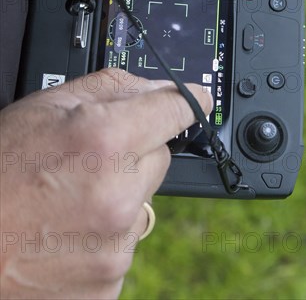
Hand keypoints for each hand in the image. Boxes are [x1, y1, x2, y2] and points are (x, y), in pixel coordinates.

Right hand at [0, 69, 211, 298]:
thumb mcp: (47, 106)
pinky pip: (126, 240)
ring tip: (71, 197)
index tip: (193, 100)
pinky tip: (70, 228)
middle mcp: (119, 196)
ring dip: (120, 195)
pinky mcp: (110, 282)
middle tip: (91, 158)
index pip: (178, 110)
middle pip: (161, 157)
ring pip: (144, 201)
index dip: (185, 101)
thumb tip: (159, 88)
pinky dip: (107, 232)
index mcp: (106, 141)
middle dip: (136, 151)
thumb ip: (113, 88)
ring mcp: (117, 246)